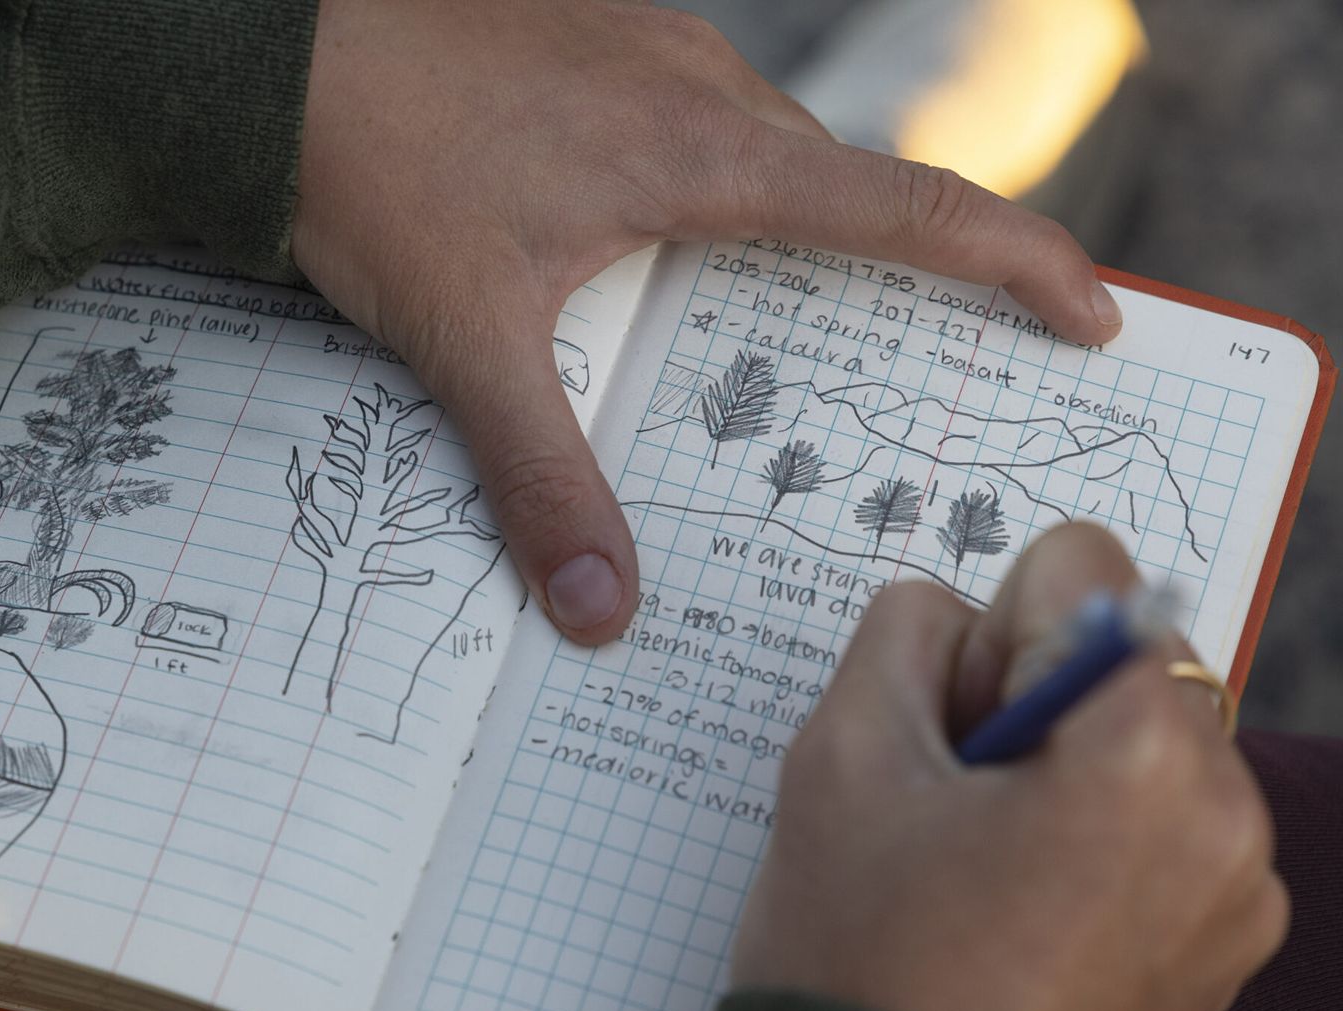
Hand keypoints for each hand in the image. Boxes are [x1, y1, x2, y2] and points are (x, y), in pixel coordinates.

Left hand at [293, 0, 1123, 644]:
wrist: (265, 48)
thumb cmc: (371, 165)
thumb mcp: (467, 338)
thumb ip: (540, 476)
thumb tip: (602, 609)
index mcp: (702, 151)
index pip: (910, 207)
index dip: (1018, 260)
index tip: (1090, 311)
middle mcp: (696, 82)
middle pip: (848, 182)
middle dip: (912, 261)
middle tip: (936, 354)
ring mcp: (643, 47)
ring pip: (768, 148)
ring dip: (800, 226)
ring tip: (796, 319)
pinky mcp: (590, 39)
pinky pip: (695, 116)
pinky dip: (718, 187)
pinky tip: (660, 243)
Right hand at [731, 523, 1284, 1010]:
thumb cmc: (864, 967)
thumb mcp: (838, 760)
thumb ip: (899, 637)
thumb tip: (950, 613)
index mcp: (1146, 751)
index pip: (1081, 566)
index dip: (985, 628)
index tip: (945, 728)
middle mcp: (1228, 812)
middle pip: (1117, 659)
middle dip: (1026, 702)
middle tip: (943, 805)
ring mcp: (1237, 892)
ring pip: (1134, 746)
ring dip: (1054, 773)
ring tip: (969, 873)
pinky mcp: (1222, 952)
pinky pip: (1156, 835)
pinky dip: (1086, 845)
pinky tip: (1008, 920)